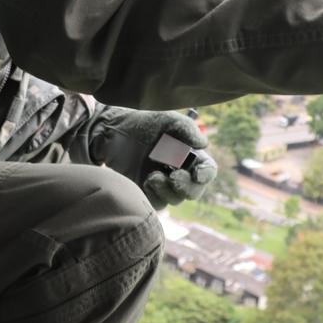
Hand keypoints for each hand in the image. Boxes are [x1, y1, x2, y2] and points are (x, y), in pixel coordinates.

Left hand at [88, 106, 217, 208]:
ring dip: (167, 190)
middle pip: (194, 191)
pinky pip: (157, 203)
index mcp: (191, 156)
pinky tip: (146, 182)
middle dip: (186, 187)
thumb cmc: (144, 122)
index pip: (207, 170)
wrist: (115, 130)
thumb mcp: (167, 119)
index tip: (197, 174)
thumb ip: (186, 128)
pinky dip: (154, 195)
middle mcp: (181, 172)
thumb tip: (203, 143)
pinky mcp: (147, 192)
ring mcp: (164, 184)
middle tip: (174, 177)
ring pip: (175, 199)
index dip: (206, 174)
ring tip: (153, 176)